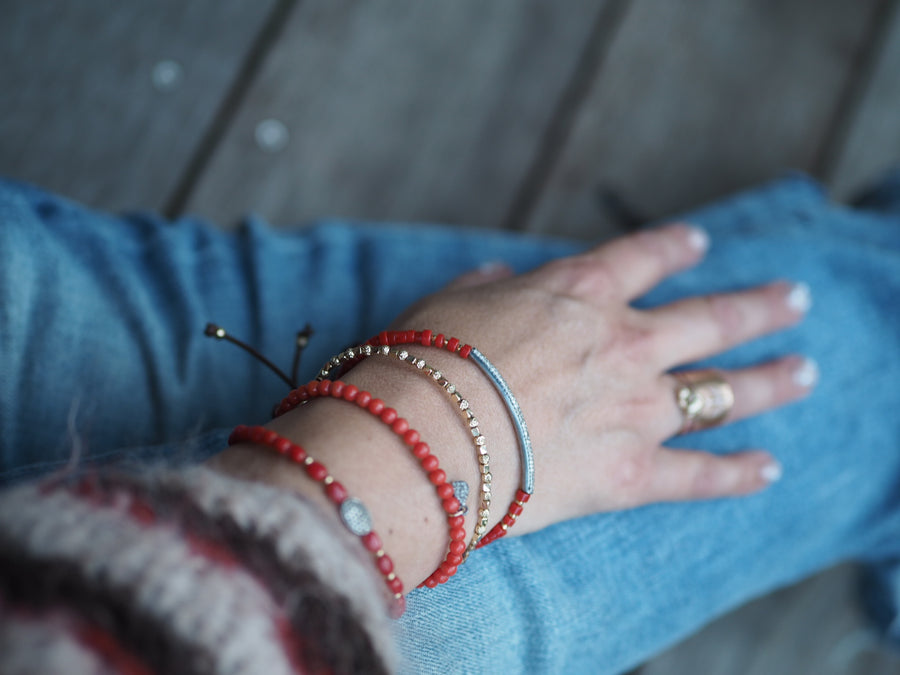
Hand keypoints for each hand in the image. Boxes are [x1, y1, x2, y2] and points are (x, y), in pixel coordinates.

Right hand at [391, 223, 814, 534]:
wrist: (425, 437)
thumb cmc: (427, 361)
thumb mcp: (450, 302)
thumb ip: (488, 286)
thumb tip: (502, 275)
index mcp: (579, 294)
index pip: (643, 258)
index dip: (676, 246)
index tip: (701, 243)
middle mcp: (624, 344)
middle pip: (713, 320)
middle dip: (759, 307)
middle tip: (794, 299)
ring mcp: (636, 408)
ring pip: (725, 390)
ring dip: (772, 381)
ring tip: (804, 371)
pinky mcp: (632, 472)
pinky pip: (700, 474)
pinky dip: (737, 474)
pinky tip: (768, 468)